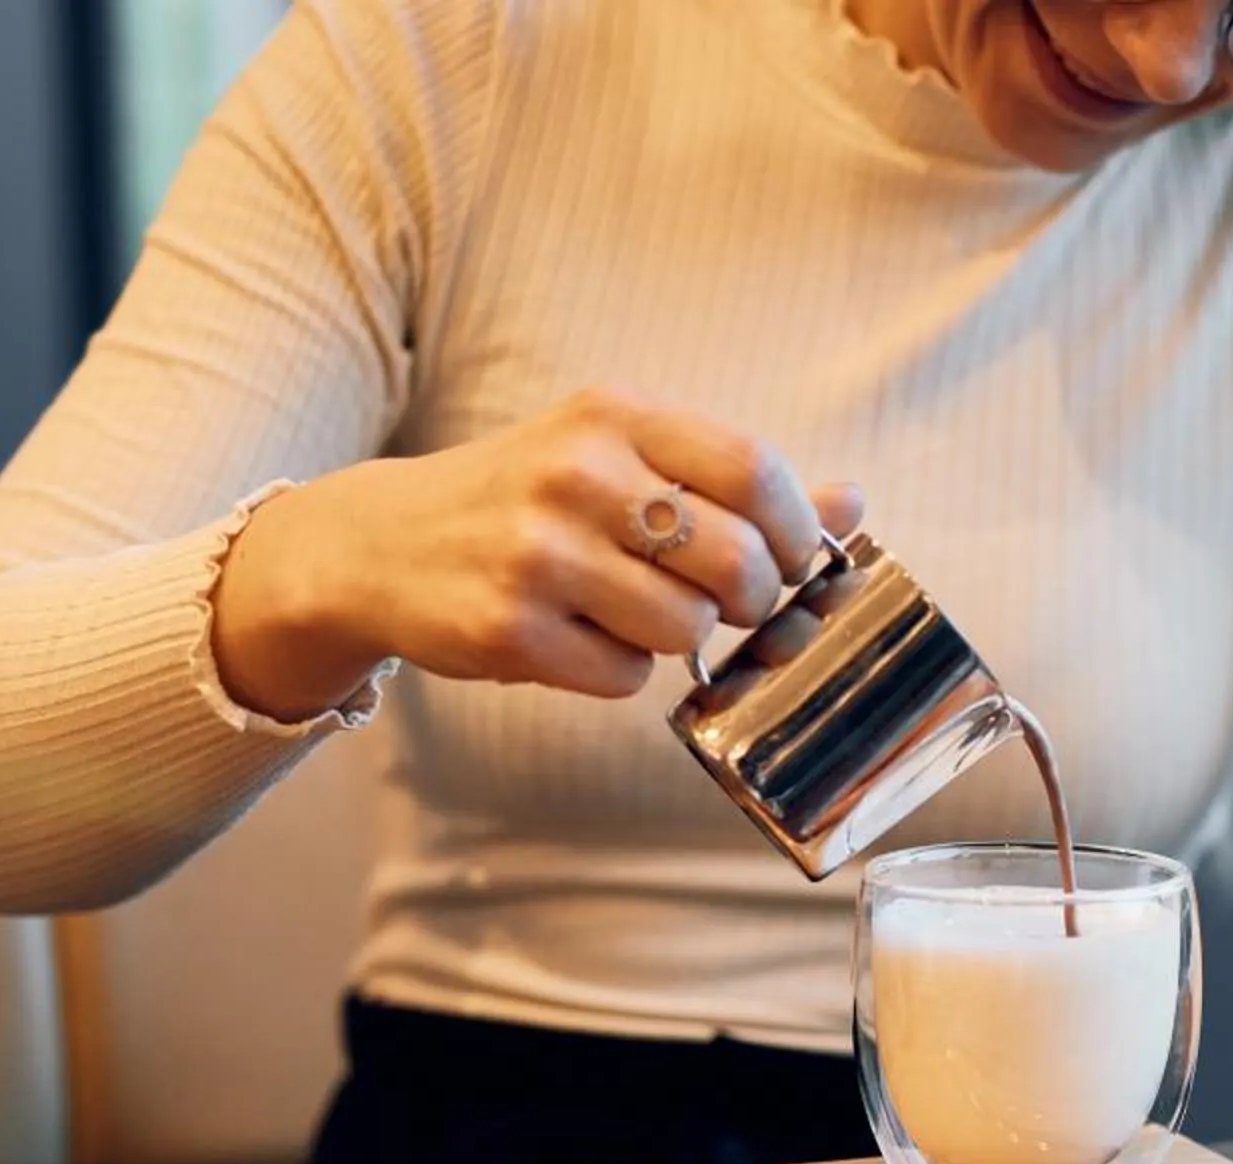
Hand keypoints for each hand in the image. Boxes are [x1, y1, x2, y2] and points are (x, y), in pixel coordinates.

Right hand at [213, 389, 864, 721]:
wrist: (380, 544)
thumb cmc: (528, 501)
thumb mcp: (622, 459)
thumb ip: (733, 481)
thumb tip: (853, 504)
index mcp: (617, 418)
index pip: (755, 469)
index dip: (798, 530)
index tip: (794, 559)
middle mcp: (577, 474)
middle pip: (737, 562)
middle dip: (749, 599)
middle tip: (719, 602)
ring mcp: (538, 552)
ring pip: (684, 629)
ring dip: (676, 641)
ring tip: (630, 614)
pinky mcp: (508, 628)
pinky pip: (621, 676)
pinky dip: (617, 672)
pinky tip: (577, 639)